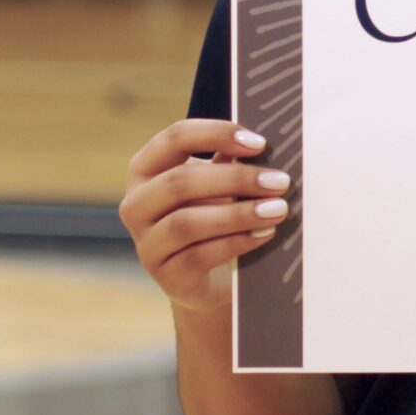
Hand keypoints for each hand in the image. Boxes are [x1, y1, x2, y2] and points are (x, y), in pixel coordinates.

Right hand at [120, 119, 293, 312]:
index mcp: (146, 170)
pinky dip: (236, 242)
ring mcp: (147, 244)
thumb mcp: (216, 186)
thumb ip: (228, 162)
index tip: (259, 143)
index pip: (174, 139)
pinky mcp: (166, 276)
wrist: (206, 279)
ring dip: (238, 214)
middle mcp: (137, 205)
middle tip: (278, 181)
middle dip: (235, 179)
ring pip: (187, 223)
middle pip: (179, 182)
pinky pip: (199, 256)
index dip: (216, 135)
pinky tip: (265, 233)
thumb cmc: (212, 219)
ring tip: (277, 209)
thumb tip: (261, 146)